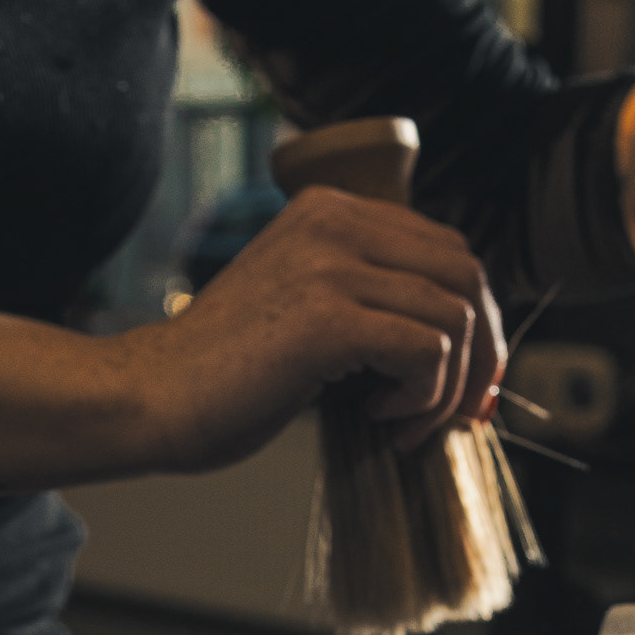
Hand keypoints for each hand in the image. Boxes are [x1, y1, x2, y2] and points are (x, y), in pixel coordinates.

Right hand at [112, 185, 505, 472]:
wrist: (152, 398)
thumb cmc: (226, 376)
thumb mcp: (307, 312)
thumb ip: (371, 300)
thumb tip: (463, 342)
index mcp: (330, 211)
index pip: (447, 249)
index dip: (474, 319)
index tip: (463, 380)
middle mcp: (334, 221)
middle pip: (466, 275)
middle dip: (481, 353)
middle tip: (455, 412)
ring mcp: (330, 265)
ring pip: (455, 318)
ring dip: (446, 389)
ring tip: (401, 422)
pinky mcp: (329, 318)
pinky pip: (428, 352)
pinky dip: (423, 398)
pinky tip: (379, 417)